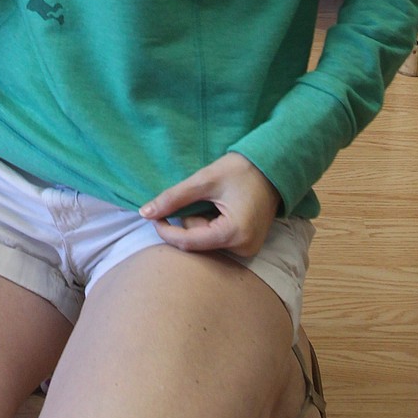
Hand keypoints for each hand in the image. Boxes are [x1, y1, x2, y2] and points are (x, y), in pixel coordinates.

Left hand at [139, 152, 280, 259]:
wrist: (272, 168)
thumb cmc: (240, 170)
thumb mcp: (204, 180)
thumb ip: (174, 198)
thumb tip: (145, 213)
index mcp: (234, 234)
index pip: (189, 242)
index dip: (166, 231)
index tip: (152, 217)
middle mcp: (243, 248)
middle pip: (198, 242)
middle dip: (190, 220)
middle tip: (202, 196)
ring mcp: (247, 249)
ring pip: (207, 241)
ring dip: (201, 221)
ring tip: (215, 200)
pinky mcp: (247, 245)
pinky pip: (218, 240)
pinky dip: (211, 225)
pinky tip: (221, 208)